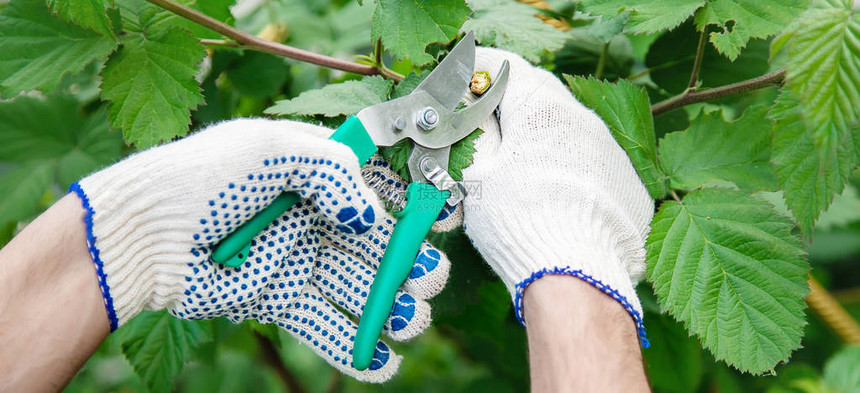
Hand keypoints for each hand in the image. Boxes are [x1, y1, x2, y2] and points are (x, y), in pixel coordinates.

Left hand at [70, 118, 449, 381]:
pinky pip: (322, 325)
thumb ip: (332, 170)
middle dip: (406, 262)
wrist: (142, 234)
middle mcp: (311, 217)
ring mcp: (296, 260)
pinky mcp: (277, 300)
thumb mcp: (270, 149)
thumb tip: (370, 214)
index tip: (442, 218)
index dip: (412, 203)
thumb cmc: (202, 178)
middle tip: (427, 278)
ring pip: (356, 287)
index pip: (375, 187)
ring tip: (410, 320)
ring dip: (389, 307)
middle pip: (374, 244)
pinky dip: (353, 348)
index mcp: (313, 172)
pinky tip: (381, 362)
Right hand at [461, 48, 653, 342]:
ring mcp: (612, 152)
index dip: (480, 72)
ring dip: (544, 139)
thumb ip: (473, 135)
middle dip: (513, 104)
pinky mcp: (628, 185)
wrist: (578, 277)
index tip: (465, 82)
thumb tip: (471, 115)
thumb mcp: (477, 175)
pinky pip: (594, 164)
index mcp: (542, 109)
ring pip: (571, 131)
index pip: (508, 70)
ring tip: (520, 169)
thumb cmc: (518, 220)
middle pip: (543, 96)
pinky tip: (556, 199)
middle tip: (487, 124)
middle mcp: (584, 120)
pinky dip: (571, 169)